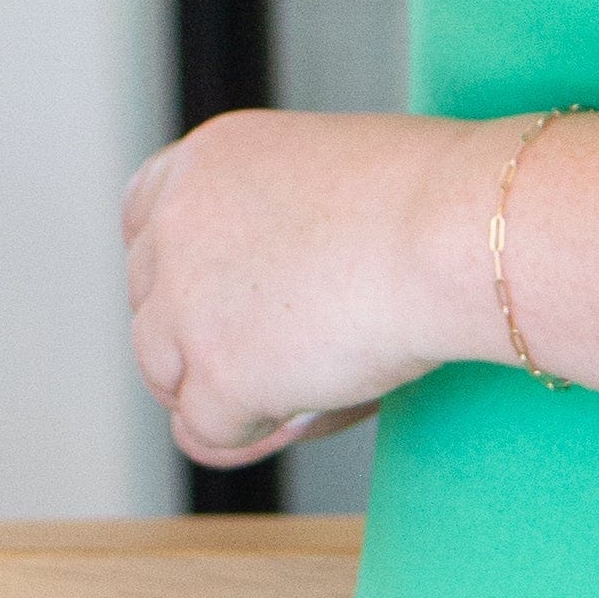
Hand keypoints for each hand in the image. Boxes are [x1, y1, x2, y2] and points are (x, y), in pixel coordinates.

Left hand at [122, 110, 476, 468]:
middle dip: (201, 341)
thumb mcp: (328, 175)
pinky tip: (307, 415)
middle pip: (150, 307)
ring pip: (165, 376)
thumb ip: (281, 220)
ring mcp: (186, 304)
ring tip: (302, 394)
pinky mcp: (218, 375)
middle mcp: (177, 226)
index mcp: (205, 163)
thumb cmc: (435, 199)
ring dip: (221, 394)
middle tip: (280, 359)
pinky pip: (207, 433)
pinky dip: (253, 434)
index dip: (170, 270)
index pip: (142, 221)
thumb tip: (279, 298)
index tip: (212, 299)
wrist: (456, 233)